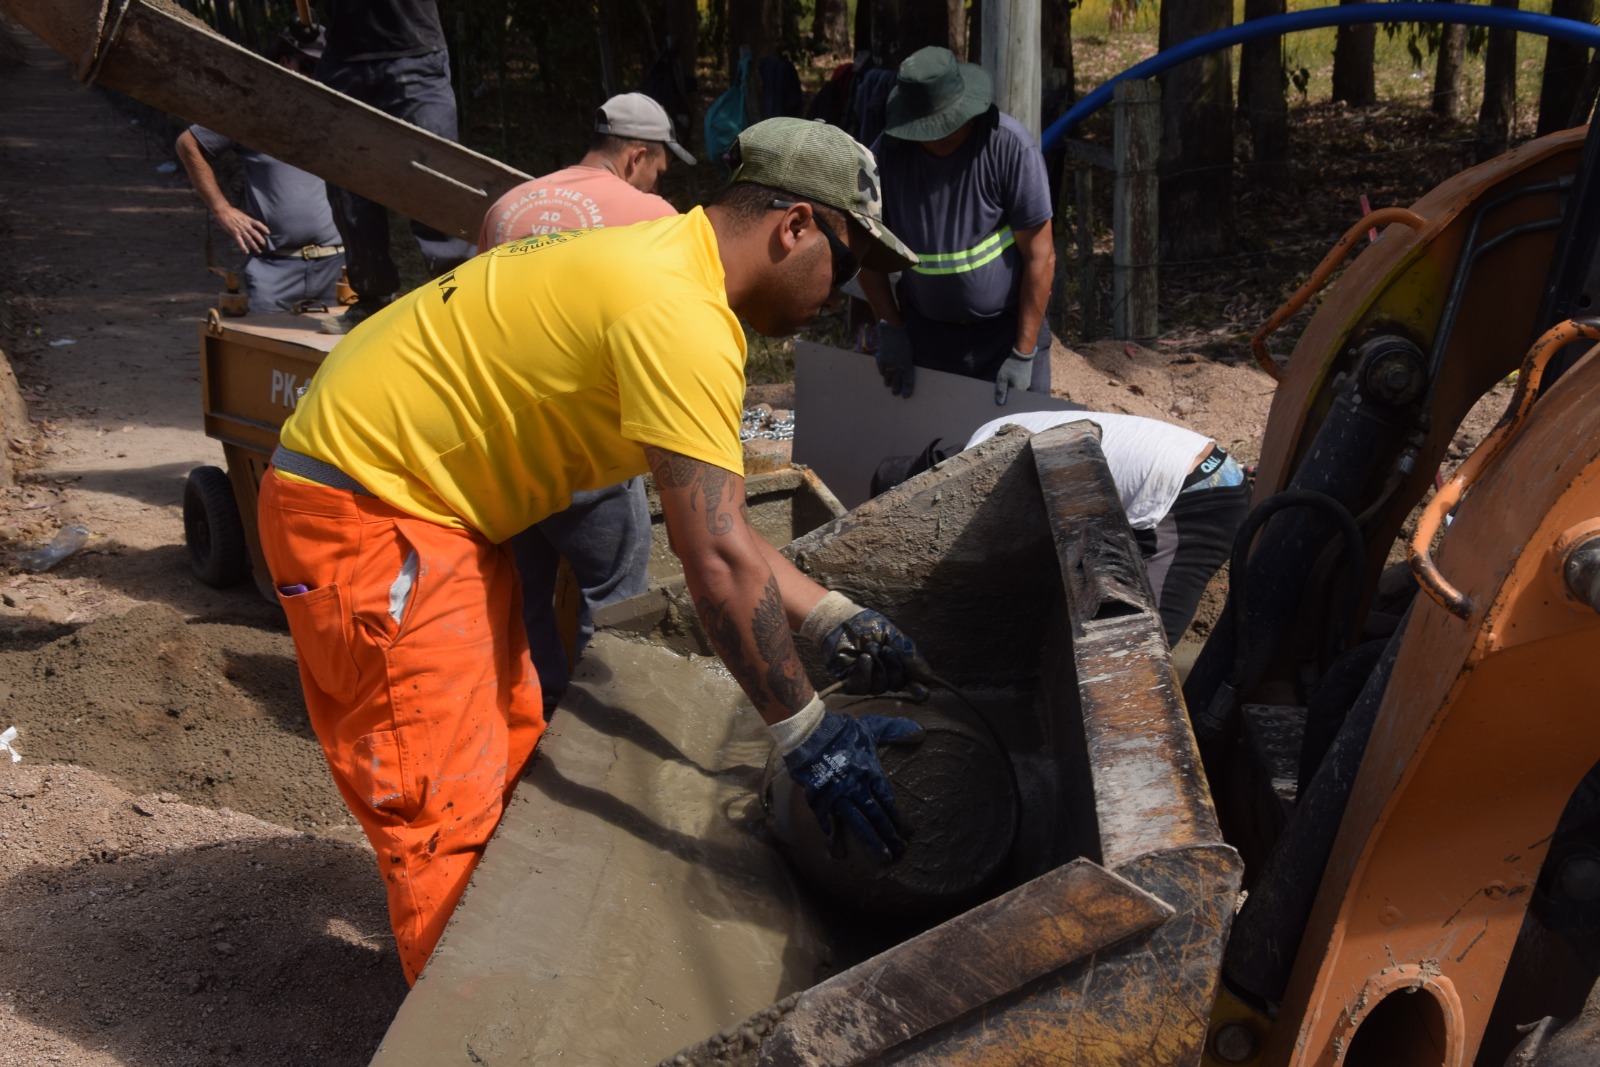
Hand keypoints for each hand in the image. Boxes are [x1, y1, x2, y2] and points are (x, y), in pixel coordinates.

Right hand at [216, 204, 270, 254]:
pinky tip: (246, 252)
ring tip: (259, 251)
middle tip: (265, 245)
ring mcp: (241, 230)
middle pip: (256, 234)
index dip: (264, 228)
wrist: (223, 211)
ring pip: (250, 239)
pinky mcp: (235, 233)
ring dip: (255, 246)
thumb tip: (250, 222)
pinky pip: (240, 242)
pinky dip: (243, 247)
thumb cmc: (231, 211)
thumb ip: (246, 219)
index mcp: (248, 219)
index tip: (268, 232)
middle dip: (261, 240)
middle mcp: (246, 225)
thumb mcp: (242, 214)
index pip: (258, 224)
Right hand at [783, 710, 924, 860]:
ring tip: (881, 859)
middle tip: (899, 852)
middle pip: (877, 816)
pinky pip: (828, 822)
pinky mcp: (819, 799)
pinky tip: (838, 853)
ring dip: (870, 842)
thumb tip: (920, 731)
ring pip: (857, 823)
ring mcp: (837, 795)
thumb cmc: (841, 730)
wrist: (808, 732)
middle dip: (889, 835)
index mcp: (870, 771)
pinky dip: (833, 838)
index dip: (898, 818)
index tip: (907, 832)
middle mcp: (857, 786)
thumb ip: (895, 731)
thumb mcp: (871, 727)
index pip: (888, 800)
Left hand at [820, 608, 933, 700]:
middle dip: (893, 665)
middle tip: (884, 649)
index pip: (913, 684)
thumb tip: (928, 676)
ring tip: (869, 649)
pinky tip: (862, 658)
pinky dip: (865, 671)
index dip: (918, 690)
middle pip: (898, 685)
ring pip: (881, 687)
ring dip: (877, 664)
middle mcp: (885, 676)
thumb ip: (910, 655)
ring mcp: (869, 681)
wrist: (841, 622)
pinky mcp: (852, 684)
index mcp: (898, 665)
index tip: (922, 692)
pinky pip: (864, 688)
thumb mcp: (893, 636)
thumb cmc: (867, 627)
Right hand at [875, 321, 914, 398]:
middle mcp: (898, 366)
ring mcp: (888, 364)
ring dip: (888, 382)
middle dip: (896, 389)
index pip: (908, 381)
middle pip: (897, 382)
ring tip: (888, 385)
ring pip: (887, 378)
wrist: (892, 331)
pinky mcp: (881, 361)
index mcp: (907, 364)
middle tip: (895, 394)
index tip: (905, 396)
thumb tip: (903, 374)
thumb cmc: (903, 341)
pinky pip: (881, 370)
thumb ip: (906, 364)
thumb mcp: (909, 353)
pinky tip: (884, 373)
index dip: (907, 390)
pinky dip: (883, 372)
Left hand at [995, 346, 1034, 404]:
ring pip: (1016, 390)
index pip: (1011, 401)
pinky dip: (1012, 384)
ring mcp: (1026, 384)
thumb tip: (1000, 403)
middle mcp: (1024, 389)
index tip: (997, 402)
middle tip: (997, 393)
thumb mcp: (1002, 378)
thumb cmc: (1011, 366)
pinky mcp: (1026, 379)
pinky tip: (1007, 382)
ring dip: (1009, 389)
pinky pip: (1018, 385)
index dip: (1004, 402)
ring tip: (1002, 386)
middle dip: (1006, 396)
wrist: (1022, 354)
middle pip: (1014, 396)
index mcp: (1019, 390)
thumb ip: (1001, 390)